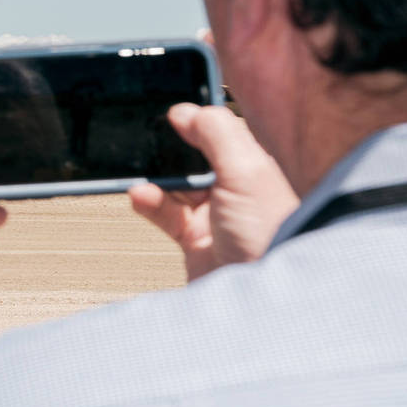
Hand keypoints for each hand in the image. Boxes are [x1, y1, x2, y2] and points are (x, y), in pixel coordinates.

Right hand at [127, 102, 299, 280]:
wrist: (262, 296)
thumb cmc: (268, 233)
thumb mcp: (246, 171)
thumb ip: (216, 133)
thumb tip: (184, 110)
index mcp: (251, 164)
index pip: (219, 131)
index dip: (194, 120)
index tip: (167, 110)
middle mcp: (233, 185)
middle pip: (191, 155)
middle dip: (166, 149)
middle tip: (142, 140)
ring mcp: (212, 213)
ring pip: (173, 184)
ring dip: (154, 178)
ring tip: (138, 176)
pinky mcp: (193, 238)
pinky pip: (163, 213)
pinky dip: (148, 202)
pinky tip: (139, 196)